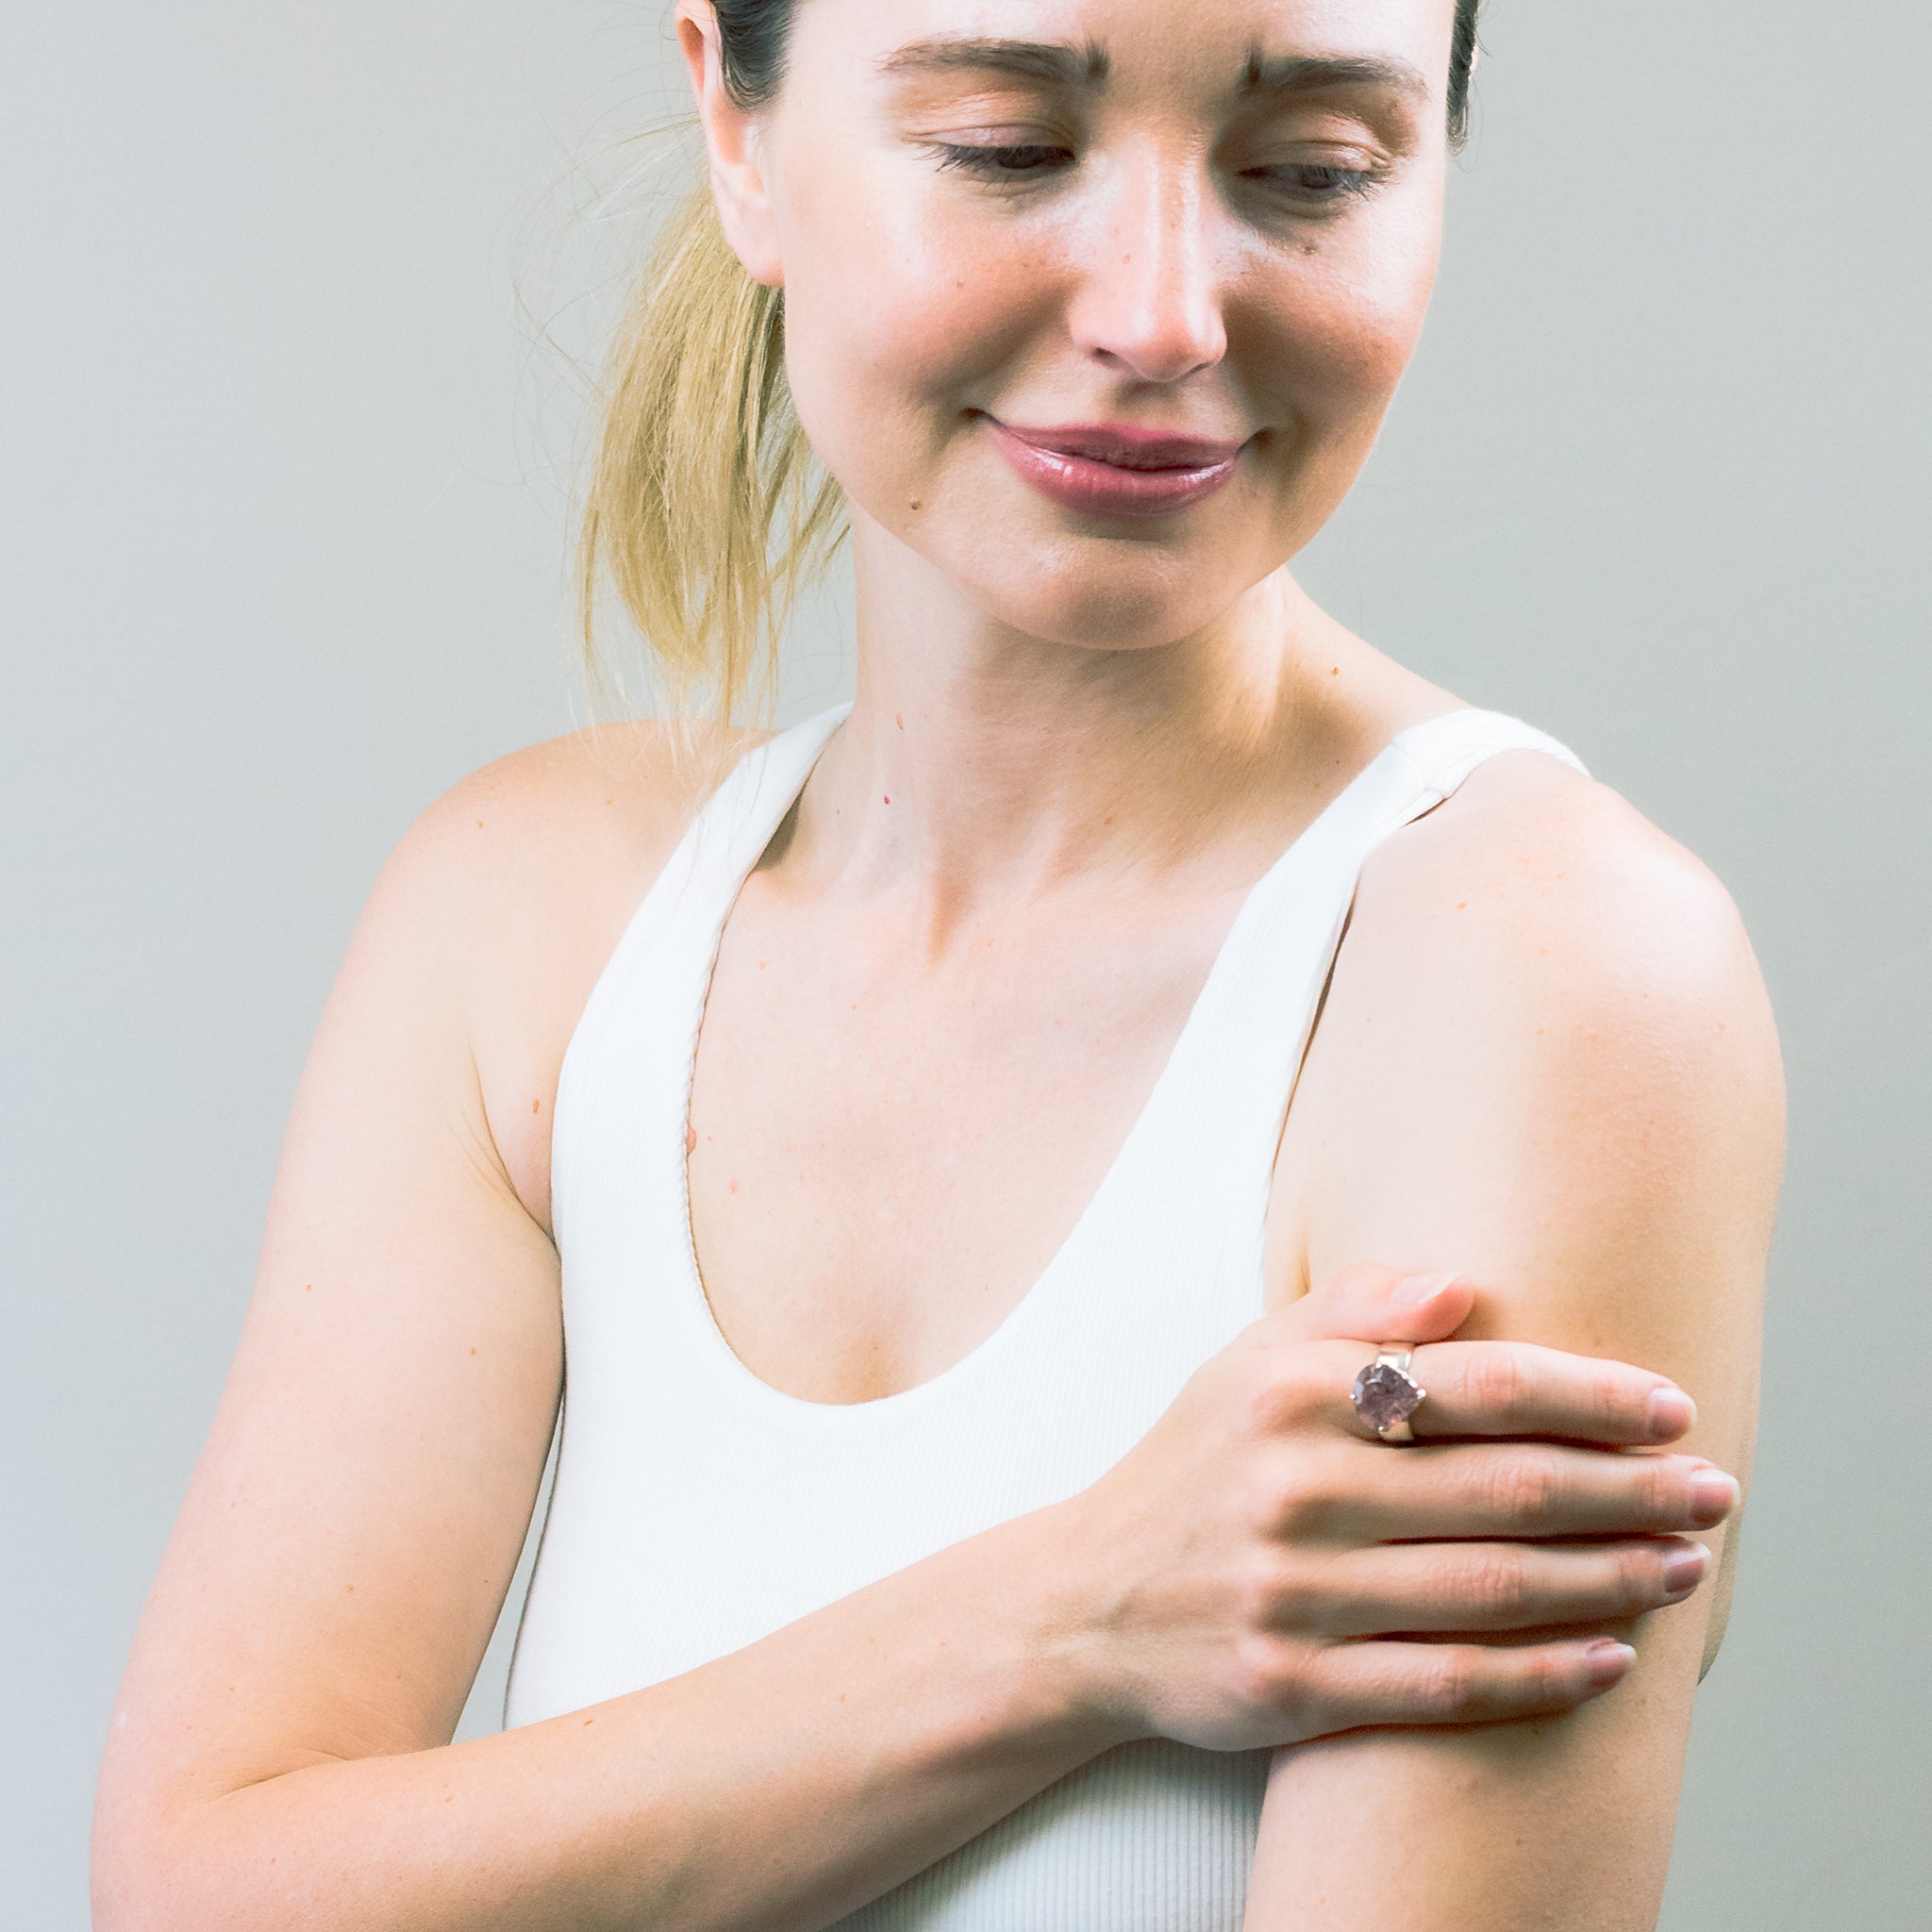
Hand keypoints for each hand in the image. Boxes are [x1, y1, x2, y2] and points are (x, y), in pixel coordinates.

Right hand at [1052, 1262, 1738, 1753]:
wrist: (1087, 1603)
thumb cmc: (1195, 1468)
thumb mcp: (1247, 1363)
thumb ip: (1353, 1314)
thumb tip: (1463, 1285)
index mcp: (1291, 1395)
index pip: (1473, 1384)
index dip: (1588, 1396)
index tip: (1671, 1408)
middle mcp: (1294, 1489)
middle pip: (1502, 1489)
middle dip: (1629, 1490)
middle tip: (1713, 1492)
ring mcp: (1293, 1593)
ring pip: (1489, 1589)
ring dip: (1608, 1581)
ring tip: (1683, 1568)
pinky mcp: (1293, 1686)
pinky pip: (1445, 1685)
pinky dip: (1540, 1676)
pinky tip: (1610, 1661)